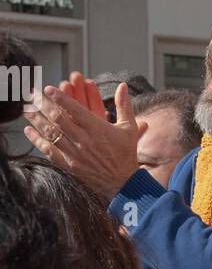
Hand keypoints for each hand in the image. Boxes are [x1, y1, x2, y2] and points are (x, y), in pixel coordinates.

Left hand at [23, 81, 143, 199]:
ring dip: (36, 120)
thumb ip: (124, 105)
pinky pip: (48, 151)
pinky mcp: (69, 165)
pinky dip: (37, 140)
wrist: (122, 184)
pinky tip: (28, 131)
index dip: (60, 98)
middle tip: (31, 95)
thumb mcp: (129, 128)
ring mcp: (75, 153)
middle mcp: (84, 140)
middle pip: (58, 118)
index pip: (75, 109)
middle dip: (43, 105)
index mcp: (98, 129)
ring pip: (51, 133)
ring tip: (26, 110)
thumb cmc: (126, 154)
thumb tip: (123, 85)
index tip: (48, 89)